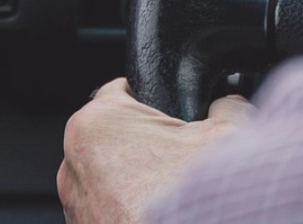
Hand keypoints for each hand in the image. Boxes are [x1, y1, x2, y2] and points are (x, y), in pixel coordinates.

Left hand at [58, 78, 253, 223]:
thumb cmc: (199, 200)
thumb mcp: (229, 132)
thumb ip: (225, 105)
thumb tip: (227, 103)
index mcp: (97, 124)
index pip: (122, 91)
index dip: (157, 101)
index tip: (177, 115)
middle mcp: (73, 166)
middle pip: (118, 140)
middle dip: (150, 148)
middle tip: (185, 163)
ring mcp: (76, 210)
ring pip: (112, 181)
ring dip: (141, 186)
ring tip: (178, 197)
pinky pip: (111, 214)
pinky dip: (134, 215)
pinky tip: (167, 220)